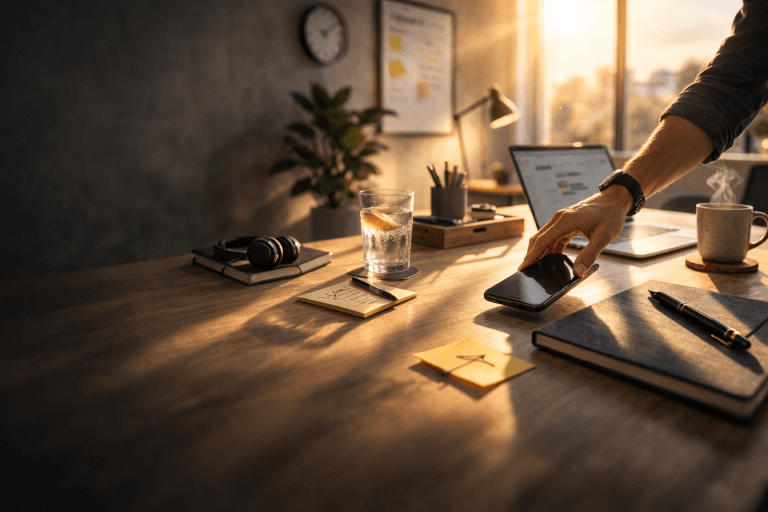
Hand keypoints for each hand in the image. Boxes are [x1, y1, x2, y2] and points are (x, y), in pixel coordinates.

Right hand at [518, 186, 633, 275]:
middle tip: (526, 272)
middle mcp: (559, 218)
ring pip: (544, 237)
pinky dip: (549, 248)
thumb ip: (589, 255)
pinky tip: (551, 259)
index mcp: (565, 221)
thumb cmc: (610, 215)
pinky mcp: (565, 222)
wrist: (615, 199)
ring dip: (539, 252)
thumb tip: (578, 273)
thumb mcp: (604, 237)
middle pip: (538, 239)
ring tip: (536, 268)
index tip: (523, 268)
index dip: (531, 256)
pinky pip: (552, 236)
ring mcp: (561, 219)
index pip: (542, 241)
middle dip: (531, 255)